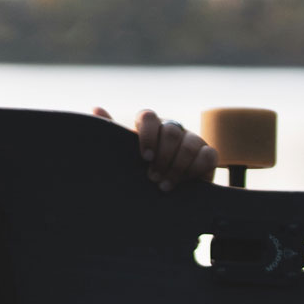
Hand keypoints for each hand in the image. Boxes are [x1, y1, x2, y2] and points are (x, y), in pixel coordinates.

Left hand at [93, 106, 217, 190]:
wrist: (167, 195)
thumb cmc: (143, 171)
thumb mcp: (127, 155)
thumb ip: (114, 133)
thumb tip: (96, 109)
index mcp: (151, 127)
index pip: (148, 117)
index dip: (147, 135)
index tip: (144, 157)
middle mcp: (172, 129)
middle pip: (170, 131)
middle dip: (162, 157)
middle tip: (152, 177)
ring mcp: (192, 140)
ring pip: (188, 144)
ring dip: (176, 167)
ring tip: (164, 186)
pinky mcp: (208, 154)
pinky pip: (208, 155)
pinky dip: (196, 169)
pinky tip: (186, 182)